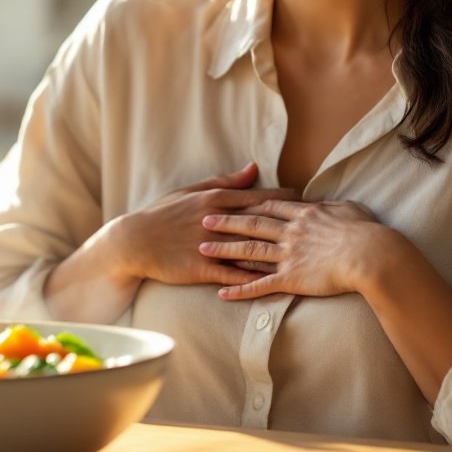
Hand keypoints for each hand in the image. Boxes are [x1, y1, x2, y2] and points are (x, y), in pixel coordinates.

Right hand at [111, 163, 298, 287]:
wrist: (134, 241)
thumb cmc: (163, 213)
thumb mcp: (192, 191)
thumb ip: (225, 181)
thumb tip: (253, 168)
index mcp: (215, 199)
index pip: (259, 197)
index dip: (287, 200)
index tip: (309, 202)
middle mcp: (216, 220)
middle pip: (262, 223)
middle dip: (291, 227)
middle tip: (317, 230)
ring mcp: (209, 245)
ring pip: (251, 250)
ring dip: (278, 255)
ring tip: (304, 259)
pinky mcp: (201, 268)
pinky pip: (233, 275)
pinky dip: (253, 279)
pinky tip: (274, 284)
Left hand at [197, 198, 388, 300]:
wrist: (370, 255)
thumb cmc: (365, 232)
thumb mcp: (348, 209)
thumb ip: (331, 206)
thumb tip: (325, 203)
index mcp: (303, 214)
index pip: (269, 207)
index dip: (248, 205)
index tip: (230, 203)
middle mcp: (290, 232)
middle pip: (251, 224)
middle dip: (226, 222)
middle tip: (203, 220)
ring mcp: (288, 255)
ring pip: (249, 251)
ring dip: (224, 251)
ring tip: (202, 249)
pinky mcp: (291, 278)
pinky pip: (259, 285)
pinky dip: (239, 289)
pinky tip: (222, 293)